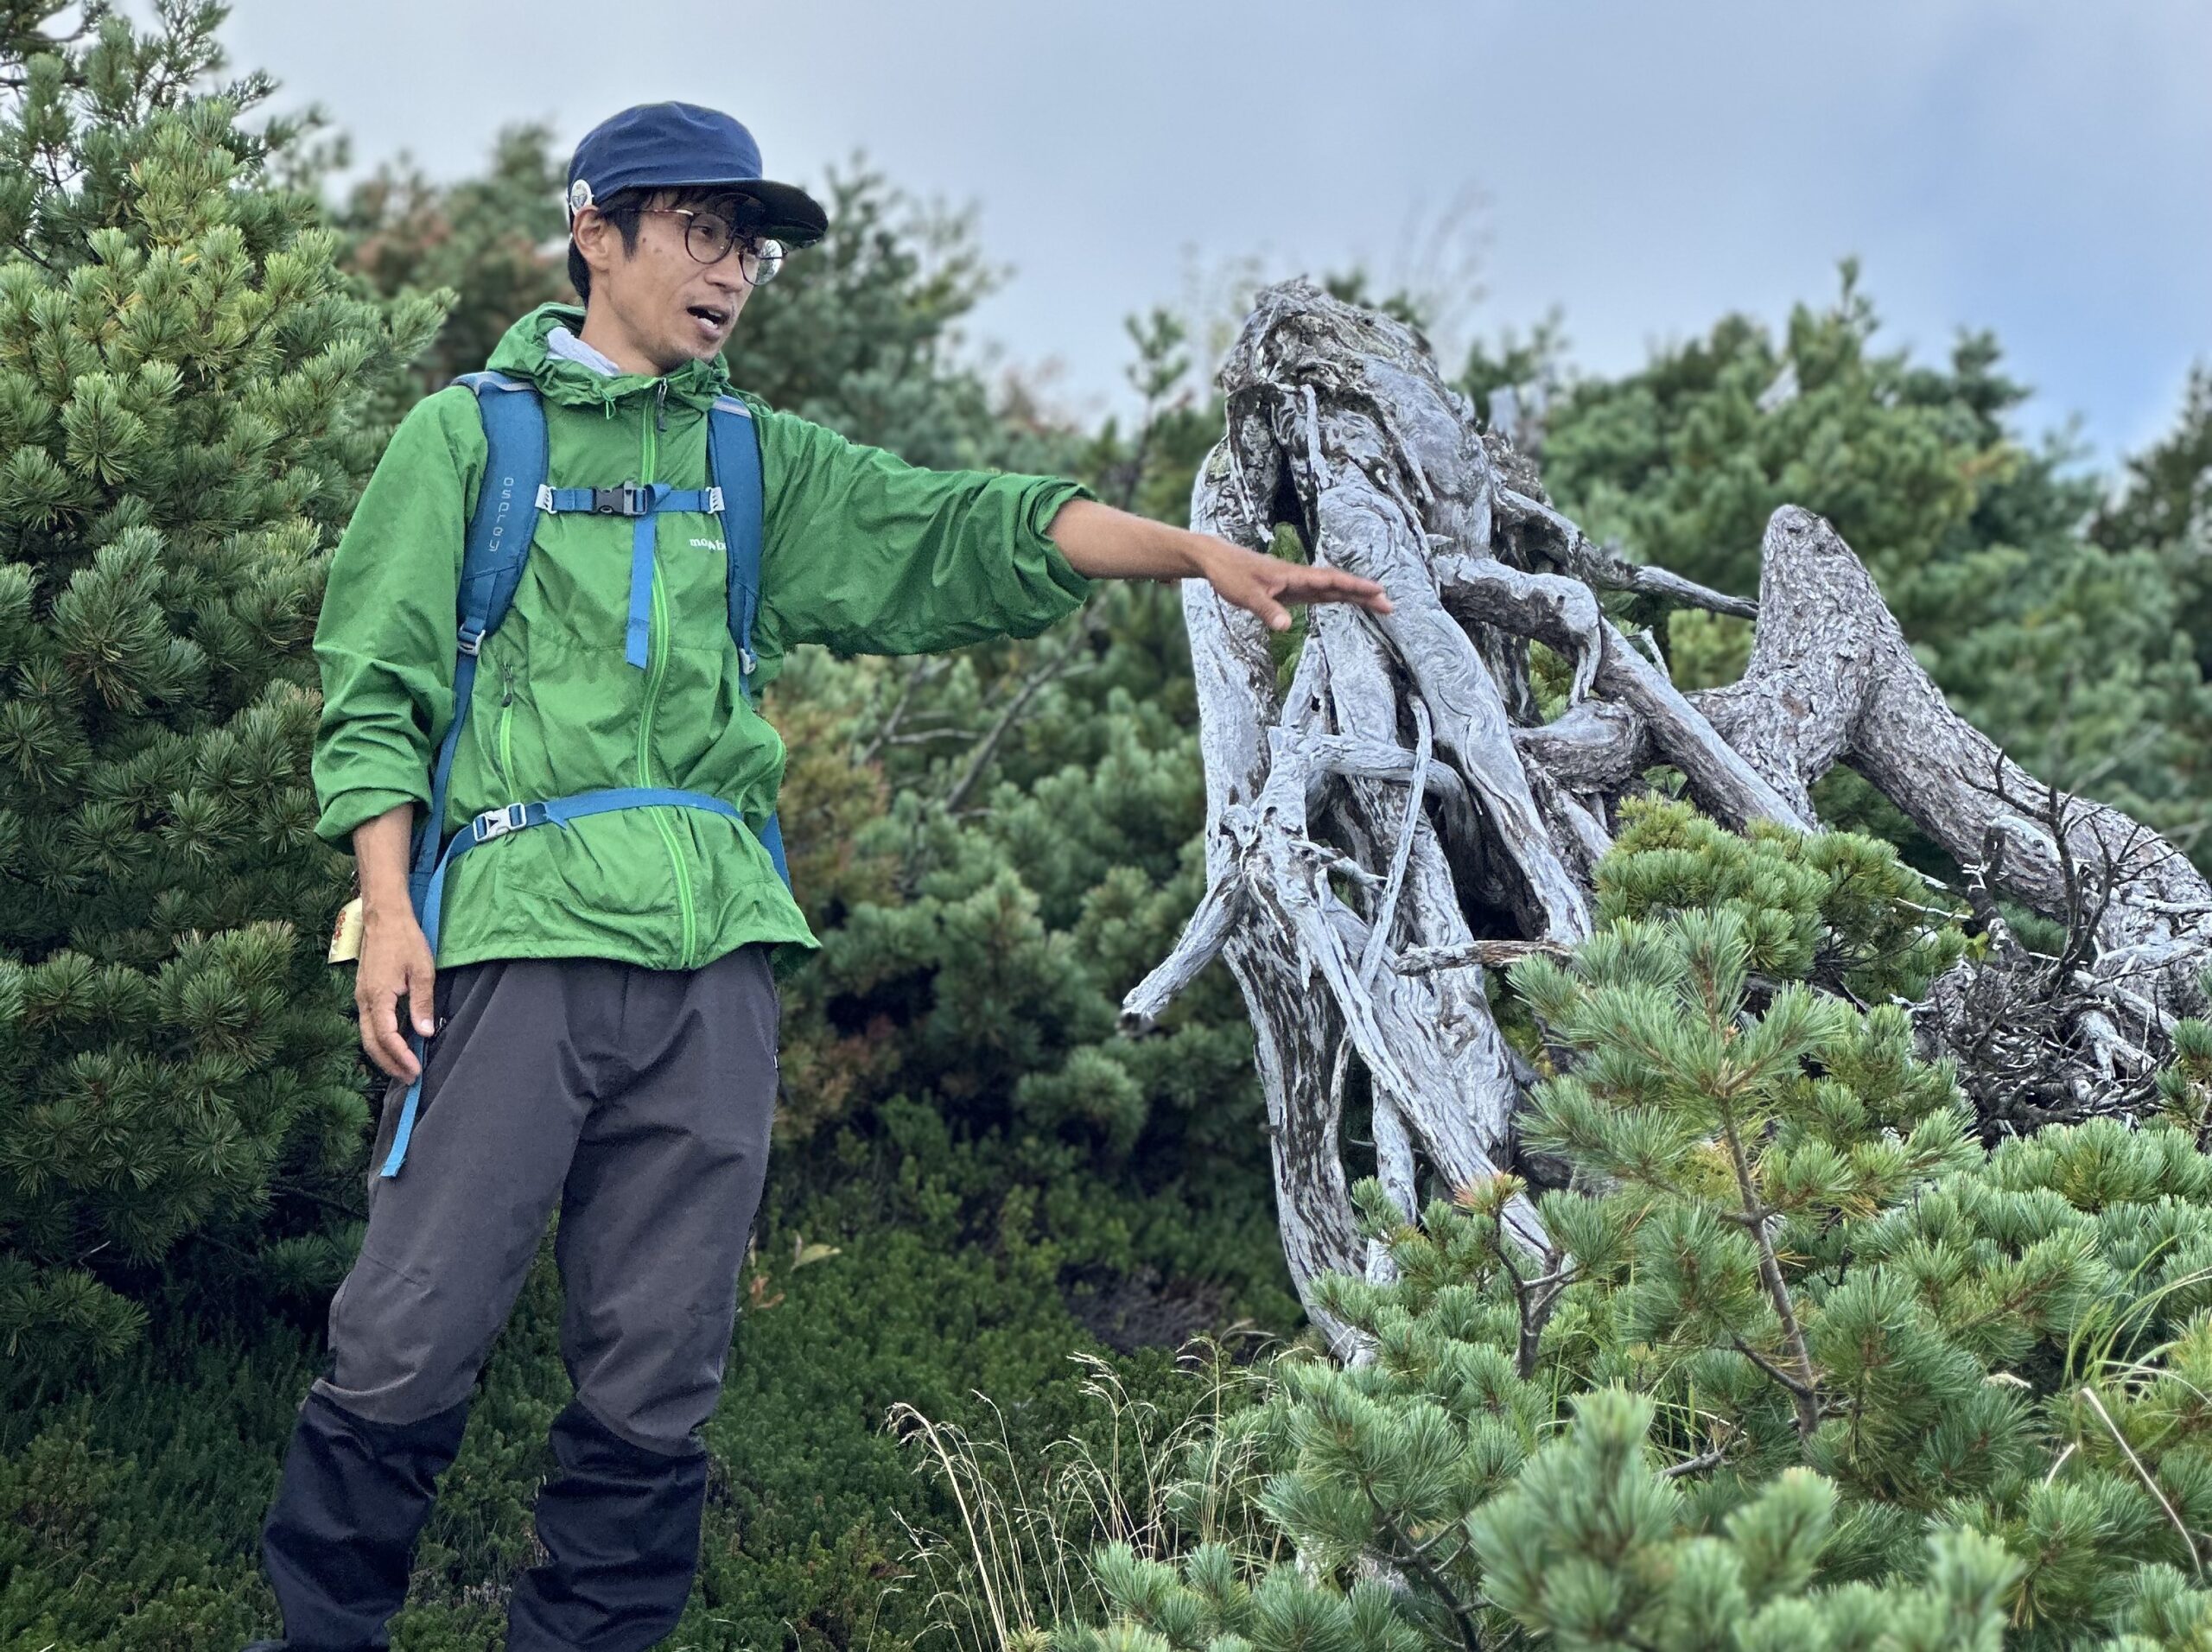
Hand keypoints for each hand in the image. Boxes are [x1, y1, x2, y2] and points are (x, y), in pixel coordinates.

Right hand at [355, 901, 436, 1080]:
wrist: (384, 917)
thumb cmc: (405, 940)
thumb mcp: (422, 970)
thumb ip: (422, 1003)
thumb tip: (424, 1033)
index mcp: (378, 997)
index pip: (386, 1037)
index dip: (400, 1057)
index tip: (415, 1070)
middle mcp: (364, 1000)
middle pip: (371, 1043)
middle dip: (389, 1064)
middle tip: (409, 1078)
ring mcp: (361, 997)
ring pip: (367, 1035)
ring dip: (384, 1055)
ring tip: (403, 1068)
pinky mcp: (364, 993)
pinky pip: (369, 1024)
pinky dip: (380, 1040)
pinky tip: (395, 1045)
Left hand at [1192, 535, 1393, 632]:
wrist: (1217, 560)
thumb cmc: (1230, 575)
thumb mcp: (1245, 595)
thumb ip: (1266, 610)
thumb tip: (1284, 627)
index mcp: (1294, 575)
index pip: (1330, 580)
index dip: (1354, 586)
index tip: (1377, 591)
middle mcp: (1300, 577)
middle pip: (1338, 585)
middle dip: (1364, 594)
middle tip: (1389, 605)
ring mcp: (1297, 583)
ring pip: (1332, 589)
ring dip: (1355, 597)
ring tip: (1379, 605)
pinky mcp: (1291, 590)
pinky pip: (1320, 594)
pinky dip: (1337, 598)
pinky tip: (1349, 602)